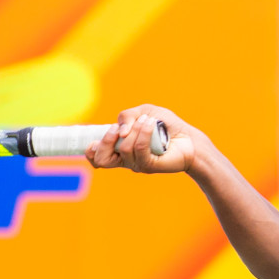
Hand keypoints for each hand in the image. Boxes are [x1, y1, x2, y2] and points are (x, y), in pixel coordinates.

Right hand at [86, 103, 204, 173]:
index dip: (90, 150)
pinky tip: (152, 124)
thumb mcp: (142, 112)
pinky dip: (143, 132)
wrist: (188, 138)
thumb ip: (126, 116)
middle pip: (101, 159)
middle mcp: (125, 159)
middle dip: (105, 141)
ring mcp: (136, 164)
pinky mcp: (149, 166)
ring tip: (148, 120)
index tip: (96, 139)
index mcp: (118, 147)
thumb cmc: (164, 125)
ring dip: (134, 129)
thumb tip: (120, 131)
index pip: (96, 157)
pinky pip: (139, 148)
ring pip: (123, 148)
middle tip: (118, 129)